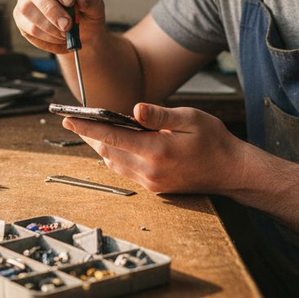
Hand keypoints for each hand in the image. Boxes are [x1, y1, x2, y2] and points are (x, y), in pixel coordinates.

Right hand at [12, 0, 105, 54]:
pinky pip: (28, 29)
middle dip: (51, 10)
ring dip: (49, 27)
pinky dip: (46, 39)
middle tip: (68, 26)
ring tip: (66, 35)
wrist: (81, 31)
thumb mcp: (96, 6)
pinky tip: (59, 40)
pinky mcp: (20, 17)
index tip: (70, 1)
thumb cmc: (86, 12)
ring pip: (28, 10)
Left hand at [62, 103, 248, 194]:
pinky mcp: (154, 187)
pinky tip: (115, 144)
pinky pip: (126, 172)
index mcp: (158, 151)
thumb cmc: (213, 140)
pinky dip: (116, 157)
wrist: (231, 171)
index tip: (68, 119)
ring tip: (91, 130)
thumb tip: (135, 109)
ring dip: (101, 148)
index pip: (112, 138)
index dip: (87, 128)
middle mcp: (150, 170)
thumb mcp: (190, 119)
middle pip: (108, 153)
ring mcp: (151, 182)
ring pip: (114, 164)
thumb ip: (161, 115)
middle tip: (74, 121)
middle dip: (89, 137)